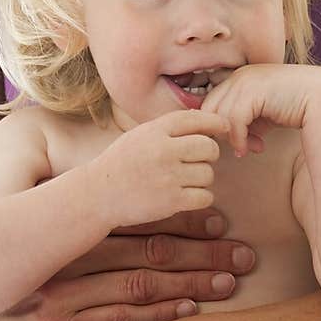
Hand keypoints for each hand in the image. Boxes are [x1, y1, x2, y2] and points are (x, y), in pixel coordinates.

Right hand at [0, 207, 255, 320]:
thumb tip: (143, 196)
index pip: (137, 222)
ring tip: (232, 282)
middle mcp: (66, 264)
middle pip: (147, 253)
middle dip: (202, 254)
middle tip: (246, 255)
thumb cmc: (20, 280)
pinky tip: (191, 312)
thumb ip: (91, 225)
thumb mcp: (50, 244)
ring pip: (138, 289)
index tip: (223, 221)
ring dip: (191, 285)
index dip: (183, 221)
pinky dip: (157, 319)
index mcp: (69, 234)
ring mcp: (60, 303)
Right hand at [92, 109, 230, 224]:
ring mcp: (168, 177)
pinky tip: (188, 196)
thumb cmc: (122, 163)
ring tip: (185, 180)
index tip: (223, 127)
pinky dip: (201, 197)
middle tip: (199, 160)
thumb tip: (207, 121)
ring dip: (202, 178)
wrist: (98, 194)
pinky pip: (205, 196)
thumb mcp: (140, 136)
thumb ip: (169, 128)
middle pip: (208, 147)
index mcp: (154, 131)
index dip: (215, 121)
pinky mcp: (171, 202)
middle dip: (209, 154)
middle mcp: (163, 151)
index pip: (195, 119)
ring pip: (208, 174)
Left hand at [202, 63, 314, 155]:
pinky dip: (239, 139)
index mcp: (238, 78)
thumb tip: (224, 137)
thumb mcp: (263, 115)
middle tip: (241, 149)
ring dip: (232, 139)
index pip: (210, 104)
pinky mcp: (252, 90)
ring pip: (219, 116)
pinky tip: (254, 149)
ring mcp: (244, 81)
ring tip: (249, 150)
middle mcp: (237, 76)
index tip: (237, 143)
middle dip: (221, 133)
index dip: (218, 126)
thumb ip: (243, 121)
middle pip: (208, 109)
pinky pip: (233, 119)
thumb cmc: (293, 108)